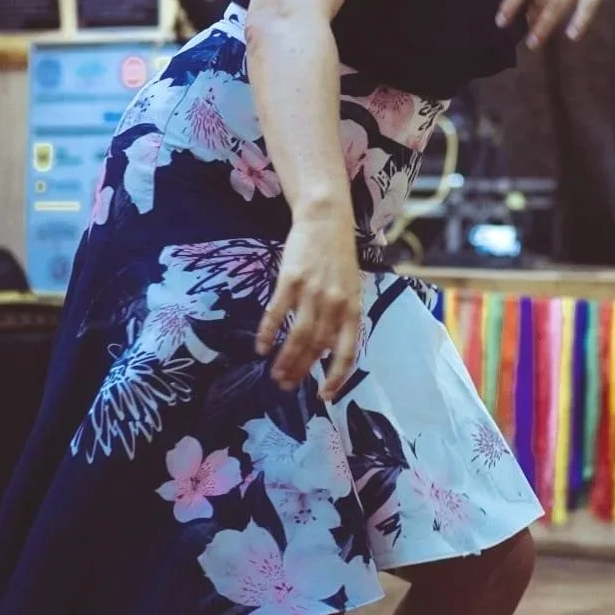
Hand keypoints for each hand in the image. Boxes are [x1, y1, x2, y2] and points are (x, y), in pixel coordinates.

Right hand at [258, 210, 363, 399]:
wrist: (326, 219)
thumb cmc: (338, 256)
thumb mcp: (350, 287)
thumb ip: (340, 316)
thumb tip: (326, 349)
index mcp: (353, 307)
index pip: (348, 350)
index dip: (337, 376)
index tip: (325, 395)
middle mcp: (335, 303)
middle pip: (317, 347)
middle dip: (302, 371)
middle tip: (288, 387)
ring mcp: (312, 291)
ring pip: (298, 336)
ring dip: (286, 359)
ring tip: (275, 375)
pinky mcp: (291, 280)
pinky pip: (277, 313)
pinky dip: (268, 333)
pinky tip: (261, 347)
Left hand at [497, 0, 614, 47]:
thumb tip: (528, 13)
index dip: (510, 4)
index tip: (501, 22)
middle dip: (532, 21)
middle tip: (528, 42)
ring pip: (558, 3)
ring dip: (545, 25)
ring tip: (536, 43)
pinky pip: (587, 5)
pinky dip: (580, 20)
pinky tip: (573, 35)